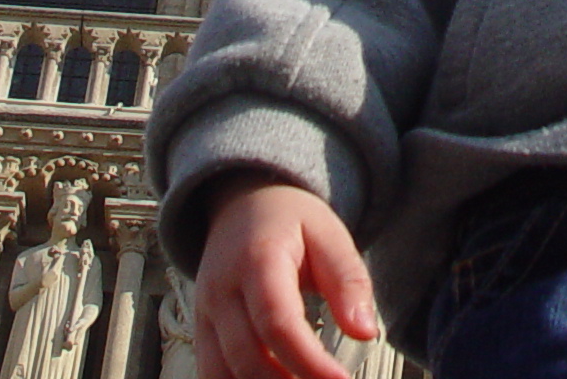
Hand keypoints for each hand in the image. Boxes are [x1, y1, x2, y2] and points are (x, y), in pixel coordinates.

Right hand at [196, 178, 376, 378]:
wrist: (242, 204)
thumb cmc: (291, 221)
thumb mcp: (329, 234)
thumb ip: (348, 281)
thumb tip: (365, 331)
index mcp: (256, 260)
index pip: (276, 322)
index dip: (308, 360)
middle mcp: (221, 291)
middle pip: (247, 357)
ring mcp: (204, 315)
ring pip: (221, 374)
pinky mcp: (201, 332)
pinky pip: (211, 375)